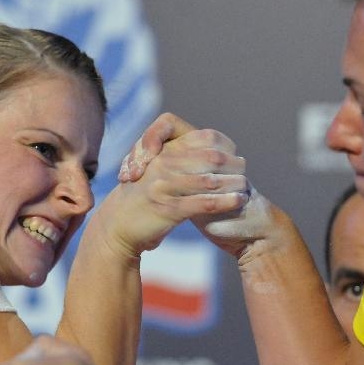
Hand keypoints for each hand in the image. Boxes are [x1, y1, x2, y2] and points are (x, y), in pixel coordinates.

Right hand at [107, 113, 248, 255]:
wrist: (117, 227)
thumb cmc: (140, 200)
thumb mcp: (154, 172)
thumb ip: (175, 161)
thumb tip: (208, 152)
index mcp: (162, 153)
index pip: (201, 137)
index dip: (222, 144)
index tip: (234, 153)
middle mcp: (163, 165)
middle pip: (210, 157)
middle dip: (232, 164)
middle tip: (244, 168)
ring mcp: (165, 187)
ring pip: (210, 180)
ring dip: (233, 183)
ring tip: (246, 186)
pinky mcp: (169, 209)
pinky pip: (205, 203)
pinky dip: (226, 201)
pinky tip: (239, 201)